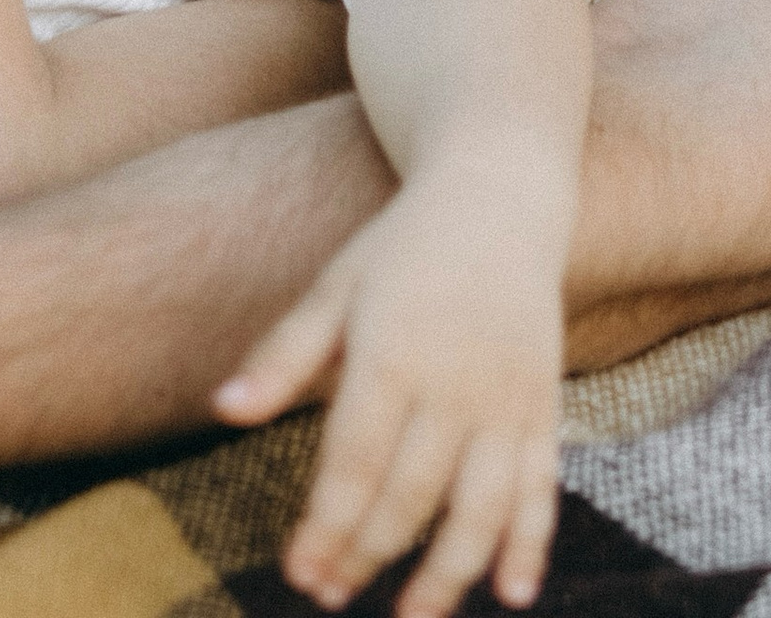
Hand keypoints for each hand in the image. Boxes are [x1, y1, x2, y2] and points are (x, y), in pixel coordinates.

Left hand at [215, 173, 563, 617]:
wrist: (501, 192)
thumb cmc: (403, 245)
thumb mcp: (336, 284)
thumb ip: (284, 354)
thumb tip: (224, 410)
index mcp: (393, 350)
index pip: (354, 464)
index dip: (326, 528)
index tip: (297, 574)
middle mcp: (456, 380)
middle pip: (410, 496)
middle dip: (365, 554)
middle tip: (329, 595)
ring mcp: (508, 395)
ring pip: (481, 508)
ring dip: (446, 575)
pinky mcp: (546, 402)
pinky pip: (543, 485)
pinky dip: (531, 543)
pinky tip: (510, 595)